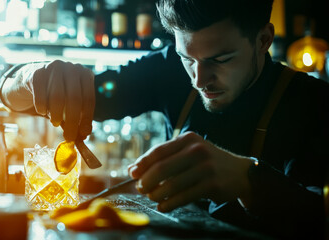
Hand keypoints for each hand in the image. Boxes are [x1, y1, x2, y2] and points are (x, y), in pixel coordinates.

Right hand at [27, 60, 94, 140]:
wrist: (33, 78)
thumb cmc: (57, 93)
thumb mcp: (71, 102)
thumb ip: (79, 117)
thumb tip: (83, 136)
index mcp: (85, 75)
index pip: (89, 99)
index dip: (87, 119)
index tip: (83, 134)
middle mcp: (72, 68)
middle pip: (74, 99)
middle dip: (72, 121)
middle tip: (69, 137)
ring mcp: (54, 67)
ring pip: (58, 97)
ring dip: (56, 115)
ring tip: (55, 123)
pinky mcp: (37, 72)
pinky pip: (41, 95)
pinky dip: (42, 108)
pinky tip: (42, 111)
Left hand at [128, 131, 253, 211]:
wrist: (240, 172)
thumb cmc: (207, 162)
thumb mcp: (189, 152)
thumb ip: (164, 158)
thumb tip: (133, 169)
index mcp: (188, 139)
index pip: (158, 151)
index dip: (142, 163)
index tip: (132, 174)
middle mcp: (197, 150)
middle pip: (161, 168)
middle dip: (146, 181)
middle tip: (141, 189)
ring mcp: (206, 168)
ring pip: (171, 185)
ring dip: (156, 194)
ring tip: (152, 197)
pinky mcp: (212, 185)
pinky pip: (183, 197)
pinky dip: (169, 204)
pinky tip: (163, 206)